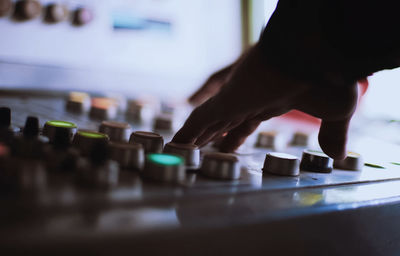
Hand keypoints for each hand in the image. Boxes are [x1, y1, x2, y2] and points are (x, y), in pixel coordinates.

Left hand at [173, 44, 357, 159]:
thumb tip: (337, 155)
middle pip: (224, 121)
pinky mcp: (225, 99)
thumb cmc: (329, 75)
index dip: (235, 135)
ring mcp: (236, 98)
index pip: (247, 121)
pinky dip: (186, 134)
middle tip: (198, 147)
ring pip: (208, 122)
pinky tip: (175, 145)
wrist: (316, 53)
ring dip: (194, 137)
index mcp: (273, 99)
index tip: (227, 145)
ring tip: (180, 149)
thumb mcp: (335, 110)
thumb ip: (331, 133)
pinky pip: (199, 120)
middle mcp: (251, 98)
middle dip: (211, 136)